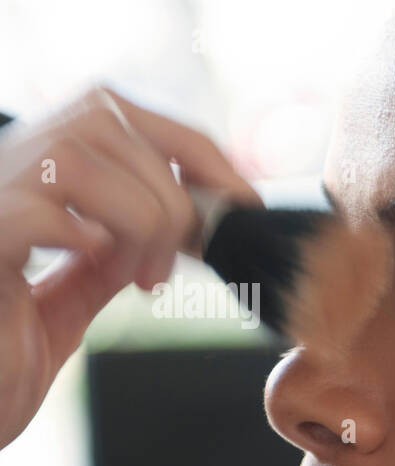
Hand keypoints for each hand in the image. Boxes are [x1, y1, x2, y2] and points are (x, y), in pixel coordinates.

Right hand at [0, 86, 260, 449]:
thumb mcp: (68, 301)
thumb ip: (109, 260)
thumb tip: (178, 230)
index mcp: (25, 172)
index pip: (119, 110)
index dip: (197, 151)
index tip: (244, 204)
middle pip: (106, 122)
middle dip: (169, 198)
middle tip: (164, 271)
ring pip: (78, 158)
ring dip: (136, 221)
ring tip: (133, 279)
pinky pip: (36, 208)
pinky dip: (85, 237)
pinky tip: (93, 263)